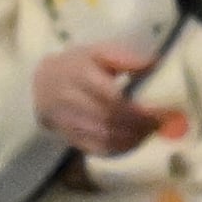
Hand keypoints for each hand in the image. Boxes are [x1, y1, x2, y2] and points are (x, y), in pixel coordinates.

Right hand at [32, 37, 174, 155]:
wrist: (41, 85)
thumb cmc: (77, 66)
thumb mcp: (97, 52)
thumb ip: (124, 57)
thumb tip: (154, 63)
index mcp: (78, 74)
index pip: (110, 97)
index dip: (137, 108)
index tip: (160, 110)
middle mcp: (69, 99)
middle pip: (108, 119)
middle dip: (138, 125)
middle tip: (160, 123)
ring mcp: (67, 122)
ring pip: (104, 138)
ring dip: (132, 138)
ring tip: (151, 131)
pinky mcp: (69, 138)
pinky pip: (98, 149)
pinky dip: (120, 148)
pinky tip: (135, 141)